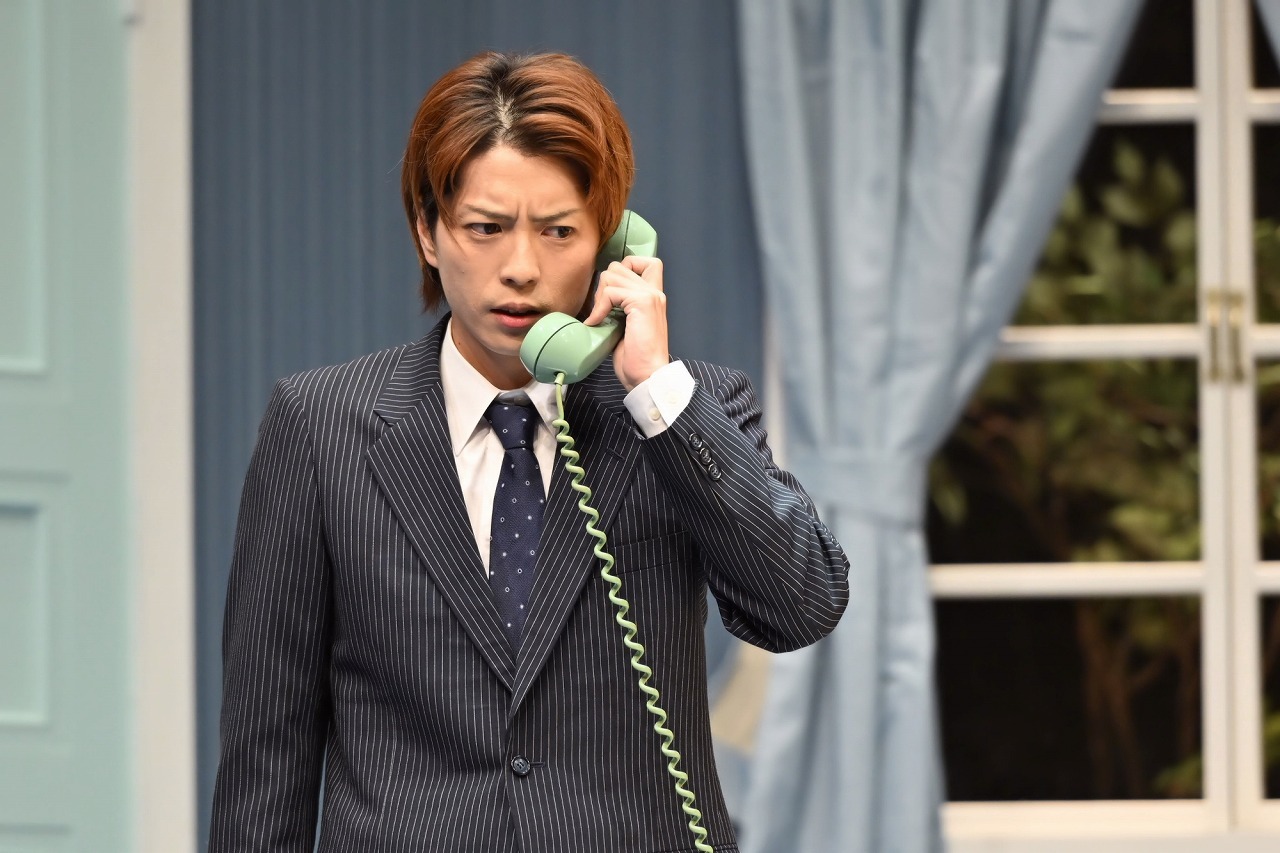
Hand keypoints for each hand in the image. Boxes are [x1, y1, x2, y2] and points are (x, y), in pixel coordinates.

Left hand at [582, 256, 668, 390]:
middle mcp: (655, 291)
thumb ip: (621, 306)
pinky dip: (599, 308)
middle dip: (604, 285)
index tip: (613, 293)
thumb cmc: (636, 358)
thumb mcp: (627, 325)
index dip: (624, 268)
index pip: (644, 261)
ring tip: (601, 317)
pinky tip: (597, 323)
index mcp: (654, 296)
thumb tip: (601, 297)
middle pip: (620, 265)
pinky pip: (611, 292)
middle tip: (602, 310)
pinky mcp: (642, 304)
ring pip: (612, 275)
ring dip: (600, 296)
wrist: (647, 376)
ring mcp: (650, 296)